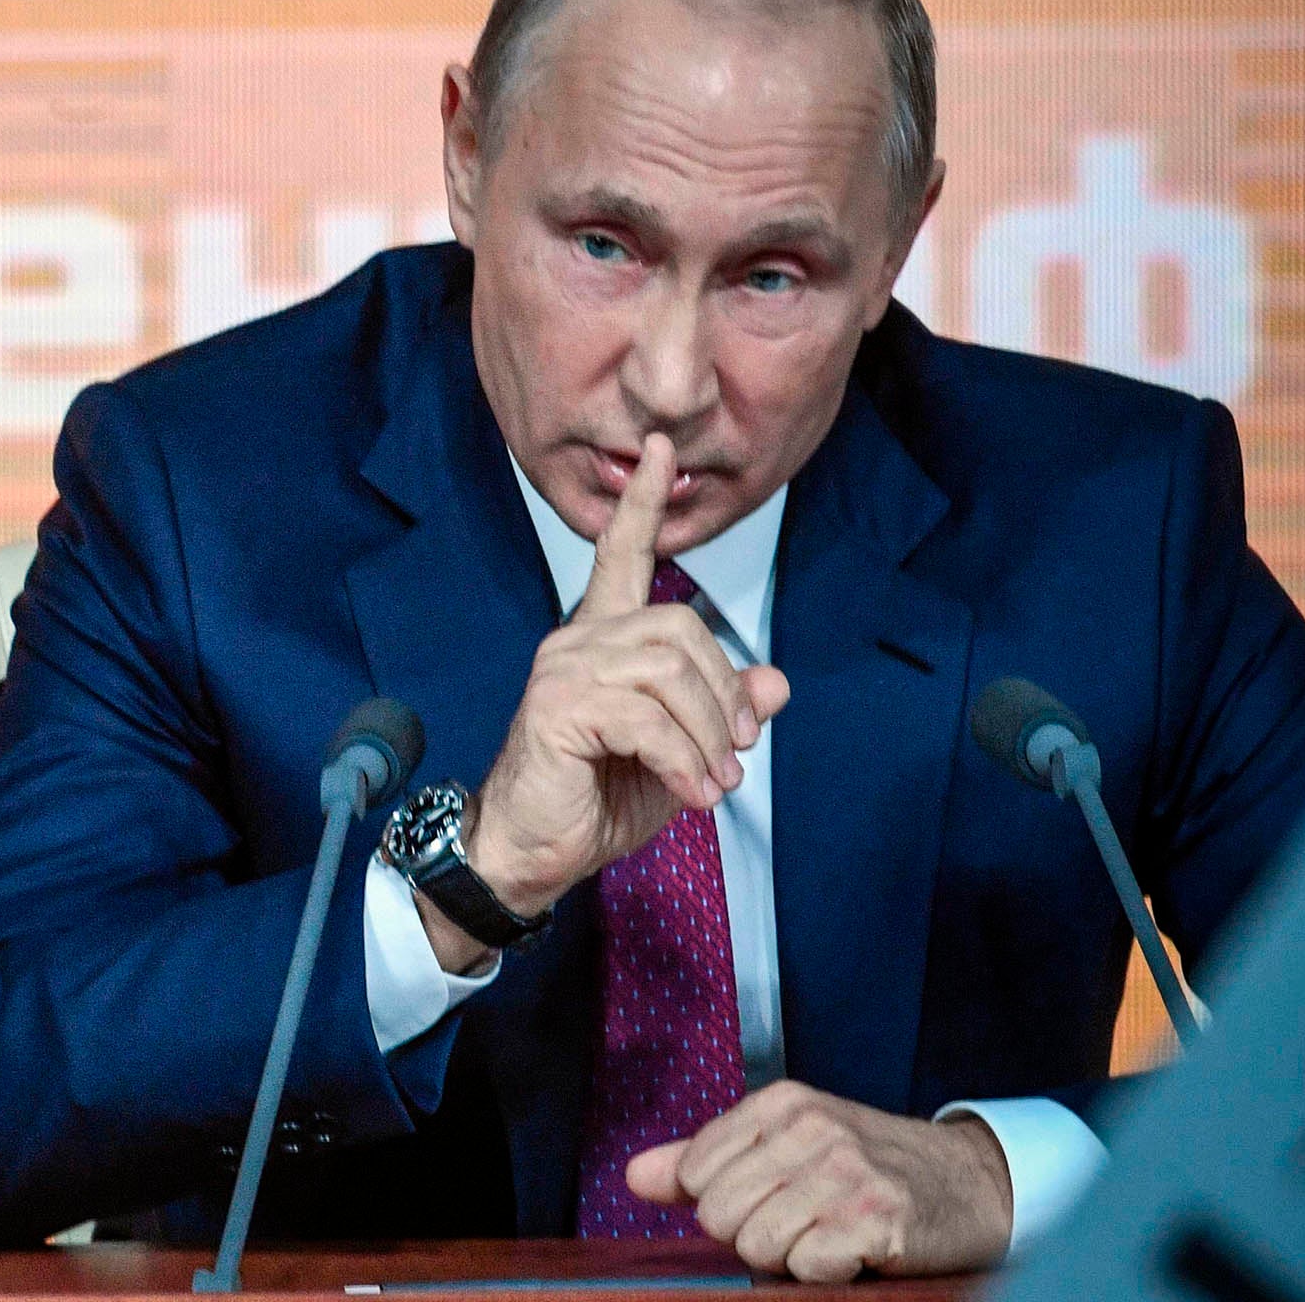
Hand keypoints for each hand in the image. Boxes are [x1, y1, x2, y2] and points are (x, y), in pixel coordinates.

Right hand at [416, 434, 788, 970]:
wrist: (530, 852)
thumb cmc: (594, 800)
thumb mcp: (680, 755)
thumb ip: (722, 714)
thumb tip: (774, 683)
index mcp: (602, 640)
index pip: (620, 556)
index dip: (641, 504)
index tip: (658, 451)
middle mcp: (578, 640)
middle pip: (679, 626)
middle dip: (723, 692)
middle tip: (735, 752)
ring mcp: (563, 669)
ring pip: (669, 671)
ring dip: (707, 733)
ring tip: (714, 782)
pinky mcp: (557, 706)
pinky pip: (647, 718)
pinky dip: (684, 760)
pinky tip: (694, 793)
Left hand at [625, 1081, 1013, 1280]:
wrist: (969, 1182)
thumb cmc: (867, 1165)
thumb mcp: (784, 1143)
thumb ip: (705, 1158)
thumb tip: (634, 1176)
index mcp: (781, 1104)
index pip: (696, 1171)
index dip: (722, 1202)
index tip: (765, 1198)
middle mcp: (812, 1129)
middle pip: (720, 1215)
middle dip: (752, 1235)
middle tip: (800, 1223)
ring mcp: (846, 1174)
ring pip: (758, 1246)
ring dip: (790, 1258)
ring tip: (826, 1236)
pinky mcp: (878, 1221)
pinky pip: (808, 1268)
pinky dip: (825, 1274)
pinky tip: (853, 1254)